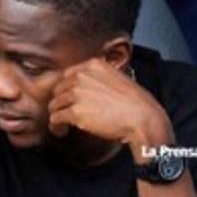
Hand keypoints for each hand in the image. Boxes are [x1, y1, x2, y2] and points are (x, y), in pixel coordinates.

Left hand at [48, 58, 172, 158]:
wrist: (141, 118)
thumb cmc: (135, 103)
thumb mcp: (117, 79)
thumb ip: (100, 79)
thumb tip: (90, 88)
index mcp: (93, 66)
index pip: (67, 75)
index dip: (65, 88)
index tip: (67, 98)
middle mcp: (82, 76)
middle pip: (58, 89)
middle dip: (59, 101)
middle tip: (63, 112)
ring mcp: (77, 94)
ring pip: (55, 104)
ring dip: (56, 114)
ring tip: (61, 124)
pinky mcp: (75, 112)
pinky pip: (56, 118)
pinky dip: (55, 126)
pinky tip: (61, 130)